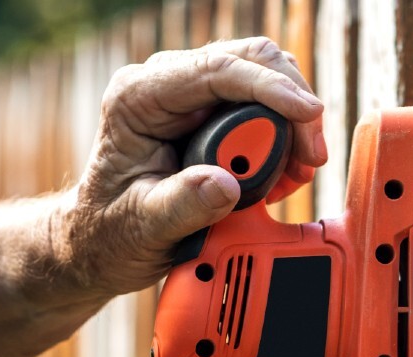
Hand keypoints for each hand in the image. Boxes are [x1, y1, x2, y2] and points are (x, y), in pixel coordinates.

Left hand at [57, 37, 325, 297]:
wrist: (102, 240)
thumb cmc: (110, 231)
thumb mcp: (141, 226)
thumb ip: (181, 206)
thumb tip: (225, 184)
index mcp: (139, 97)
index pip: (216, 70)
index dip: (269, 87)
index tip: (307, 115)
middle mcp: (166, 83)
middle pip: (250, 60)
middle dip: (292, 104)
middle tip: (310, 158)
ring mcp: (191, 94)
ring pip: (264, 77)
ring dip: (292, 122)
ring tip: (297, 174)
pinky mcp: (211, 112)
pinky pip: (263, 104)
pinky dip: (284, 135)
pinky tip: (282, 175)